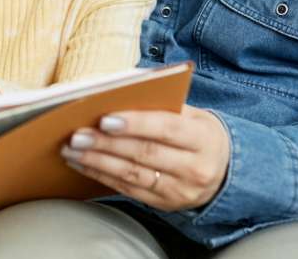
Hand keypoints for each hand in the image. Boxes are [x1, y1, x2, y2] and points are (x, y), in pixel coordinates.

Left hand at [60, 105, 228, 211]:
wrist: (224, 170)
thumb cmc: (197, 133)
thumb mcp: (192, 114)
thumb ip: (161, 104)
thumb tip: (118, 92)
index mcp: (201, 137)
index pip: (165, 128)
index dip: (134, 124)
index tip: (104, 119)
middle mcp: (194, 167)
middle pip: (144, 154)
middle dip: (106, 144)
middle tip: (78, 135)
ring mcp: (180, 190)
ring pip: (132, 175)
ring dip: (97, 162)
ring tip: (72, 150)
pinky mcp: (166, 204)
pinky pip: (129, 190)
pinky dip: (103, 177)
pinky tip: (84, 165)